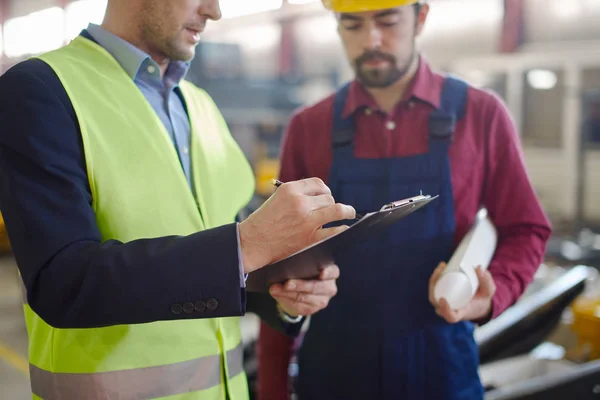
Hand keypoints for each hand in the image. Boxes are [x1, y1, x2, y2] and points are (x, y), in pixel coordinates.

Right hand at [239, 178, 354, 272]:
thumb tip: (319, 196)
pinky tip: (344, 228)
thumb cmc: (263, 222)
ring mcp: (306, 220)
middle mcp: (300, 202)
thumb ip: (296, 195)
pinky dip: (342, 229)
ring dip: (346, 211)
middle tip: (334, 209)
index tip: (326, 196)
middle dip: (331, 203)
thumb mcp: (276, 199)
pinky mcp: (310, 238)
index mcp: (290, 189)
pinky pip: (335, 231)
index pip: (318, 184)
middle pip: (328, 197)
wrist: (252, 243)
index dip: (325, 190)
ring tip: (350, 213)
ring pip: (336, 209)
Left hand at [269, 265, 339, 316]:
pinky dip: (285, 299)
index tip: (321, 273)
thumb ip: (297, 266)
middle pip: (316, 286)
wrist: (300, 291)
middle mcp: (329, 287)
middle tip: (287, 283)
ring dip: (288, 293)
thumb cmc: (303, 273)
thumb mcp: (303, 267)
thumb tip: (283, 268)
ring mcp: (322, 300)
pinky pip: (298, 306)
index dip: (327, 273)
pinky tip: (277, 294)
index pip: (333, 272)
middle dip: (300, 285)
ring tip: (275, 289)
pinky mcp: (312, 309)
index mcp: (331, 272)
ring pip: (304, 297)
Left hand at [429, 262, 495, 322]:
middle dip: (435, 284)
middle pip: (435, 301)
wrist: (478, 303)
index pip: (450, 316)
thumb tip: (478, 267)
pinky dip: (435, 279)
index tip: (442, 299)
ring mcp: (443, 305)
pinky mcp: (441, 297)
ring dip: (434, 279)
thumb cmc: (482, 299)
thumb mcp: (488, 292)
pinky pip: (434, 290)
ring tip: (442, 266)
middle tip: (441, 270)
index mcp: (461, 313)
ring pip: (433, 294)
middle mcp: (449, 310)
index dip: (445, 309)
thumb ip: (486, 281)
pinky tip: (440, 268)